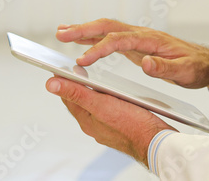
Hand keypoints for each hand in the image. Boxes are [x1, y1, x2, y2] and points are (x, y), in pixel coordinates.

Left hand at [46, 75, 174, 165]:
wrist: (157, 141)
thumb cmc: (133, 125)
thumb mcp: (100, 104)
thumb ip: (76, 93)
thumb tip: (51, 84)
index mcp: (87, 120)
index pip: (68, 97)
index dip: (63, 80)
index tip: (59, 67)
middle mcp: (95, 125)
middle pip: (81, 100)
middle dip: (78, 84)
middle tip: (77, 69)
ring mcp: (108, 126)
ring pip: (96, 104)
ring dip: (95, 91)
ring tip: (96, 77)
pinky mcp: (121, 124)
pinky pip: (110, 109)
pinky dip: (109, 98)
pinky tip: (116, 93)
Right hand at [57, 19, 208, 90]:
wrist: (205, 62)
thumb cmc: (195, 67)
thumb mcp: (185, 72)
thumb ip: (165, 68)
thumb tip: (146, 63)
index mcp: (150, 39)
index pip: (119, 41)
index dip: (99, 49)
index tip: (83, 61)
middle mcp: (140, 34)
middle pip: (107, 27)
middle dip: (83, 30)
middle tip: (61, 34)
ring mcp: (136, 38)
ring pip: (106, 29)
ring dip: (84, 30)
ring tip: (62, 32)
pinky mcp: (135, 44)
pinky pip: (110, 37)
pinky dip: (93, 37)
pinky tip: (80, 39)